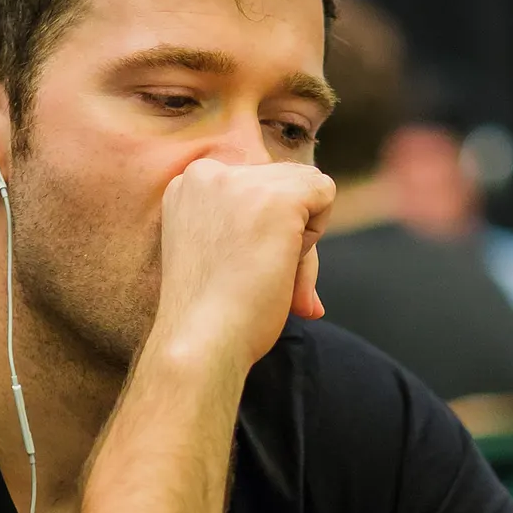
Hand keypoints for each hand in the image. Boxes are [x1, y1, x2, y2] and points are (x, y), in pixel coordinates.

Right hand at [153, 158, 336, 369]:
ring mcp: (241, 181)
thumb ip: (251, 230)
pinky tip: (284, 261)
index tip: (237, 263)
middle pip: (279, 182)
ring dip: (297, 233)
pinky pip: (325, 192)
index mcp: (187, 185)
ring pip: (303, 186)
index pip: (251, 184)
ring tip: (264, 268)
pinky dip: (316, 232)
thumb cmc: (210, 313)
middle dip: (282, 228)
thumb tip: (306, 279)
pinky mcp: (279, 197)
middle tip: (253, 273)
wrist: (203, 341)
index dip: (259, 228)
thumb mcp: (219, 252)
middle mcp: (206, 172)